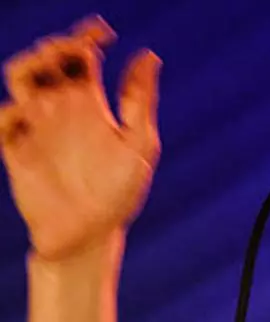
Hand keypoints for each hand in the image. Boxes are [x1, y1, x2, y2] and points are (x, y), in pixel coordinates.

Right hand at [0, 15, 161, 260]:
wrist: (90, 236)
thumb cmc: (120, 194)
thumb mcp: (139, 144)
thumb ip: (139, 100)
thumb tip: (150, 54)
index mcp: (90, 104)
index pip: (82, 56)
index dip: (87, 36)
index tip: (102, 31)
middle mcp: (61, 110)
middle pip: (47, 59)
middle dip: (57, 46)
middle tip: (76, 51)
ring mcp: (36, 128)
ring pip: (20, 79)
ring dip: (30, 66)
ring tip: (51, 72)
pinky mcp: (16, 151)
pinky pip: (3, 121)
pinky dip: (10, 112)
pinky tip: (30, 115)